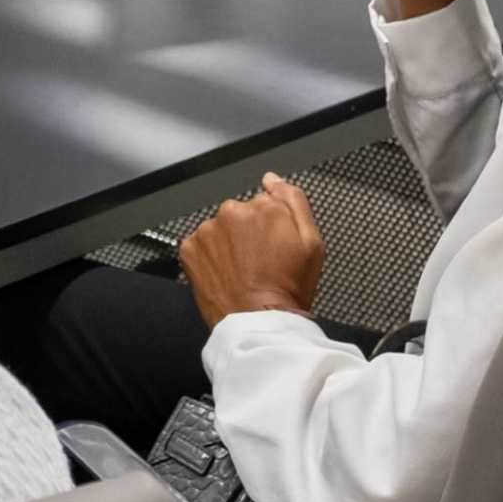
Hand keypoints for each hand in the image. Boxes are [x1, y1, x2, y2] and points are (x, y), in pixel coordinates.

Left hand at [181, 174, 326, 324]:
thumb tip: (273, 180)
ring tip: (242, 271)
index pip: (266, 201)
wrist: (259, 322)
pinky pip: (201, 245)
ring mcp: (208, 230)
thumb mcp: (312, 243)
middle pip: (241, 214)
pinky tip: (225, 273)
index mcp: (264, 206)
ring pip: (220, 229)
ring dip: (228, 244)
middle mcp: (233, 212)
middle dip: (249, 232)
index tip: (274, 245)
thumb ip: (295, 201)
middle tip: (260, 262)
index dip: (272, 226)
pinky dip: (210, 256)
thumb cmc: (288, 288)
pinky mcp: (190, 248)